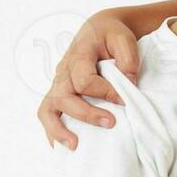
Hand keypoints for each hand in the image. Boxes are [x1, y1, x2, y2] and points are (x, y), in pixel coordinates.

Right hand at [38, 11, 143, 149]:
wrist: (99, 30)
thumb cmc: (111, 35)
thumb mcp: (123, 38)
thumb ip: (127, 59)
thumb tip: (128, 84)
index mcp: (78, 55)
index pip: (84, 79)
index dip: (105, 92)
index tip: (124, 100)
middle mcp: (63, 71)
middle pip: (64, 97)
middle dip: (86, 114)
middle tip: (111, 123)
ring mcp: (58, 83)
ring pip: (47, 108)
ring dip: (58, 129)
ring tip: (75, 146)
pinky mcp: (59, 93)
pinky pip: (48, 113)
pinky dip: (53, 131)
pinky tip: (64, 146)